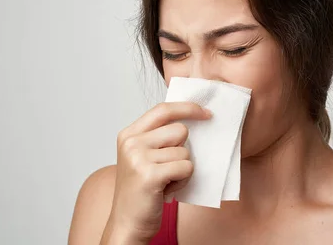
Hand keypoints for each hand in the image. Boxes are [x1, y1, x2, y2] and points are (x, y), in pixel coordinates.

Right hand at [101, 102, 210, 242]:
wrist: (127, 223)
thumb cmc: (141, 190)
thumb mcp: (143, 156)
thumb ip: (159, 136)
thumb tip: (193, 117)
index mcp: (129, 134)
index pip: (164, 109)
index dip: (188, 108)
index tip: (205, 112)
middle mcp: (131, 142)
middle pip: (180, 130)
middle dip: (183, 150)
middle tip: (168, 168)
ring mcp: (138, 158)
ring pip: (185, 151)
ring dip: (182, 168)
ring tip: (166, 181)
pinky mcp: (150, 175)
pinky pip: (186, 167)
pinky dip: (183, 180)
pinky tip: (167, 189)